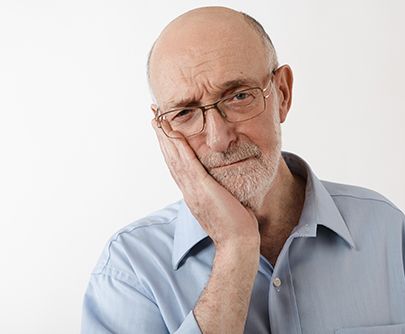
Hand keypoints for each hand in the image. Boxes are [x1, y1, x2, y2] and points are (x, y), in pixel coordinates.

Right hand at [150, 113, 259, 249]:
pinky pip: (188, 164)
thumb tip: (226, 179)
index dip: (169, 145)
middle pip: (170, 157)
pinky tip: (174, 133)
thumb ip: (220, 188)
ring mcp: (193, 189)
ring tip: (158, 118)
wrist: (238, 242)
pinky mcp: (202, 189)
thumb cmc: (236, 224)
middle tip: (154, 114)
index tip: (164, 127)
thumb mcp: (225, 201)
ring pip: (174, 158)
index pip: (177, 163)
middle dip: (162, 135)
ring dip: (165, 136)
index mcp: (193, 191)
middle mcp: (188, 189)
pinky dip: (179, 148)